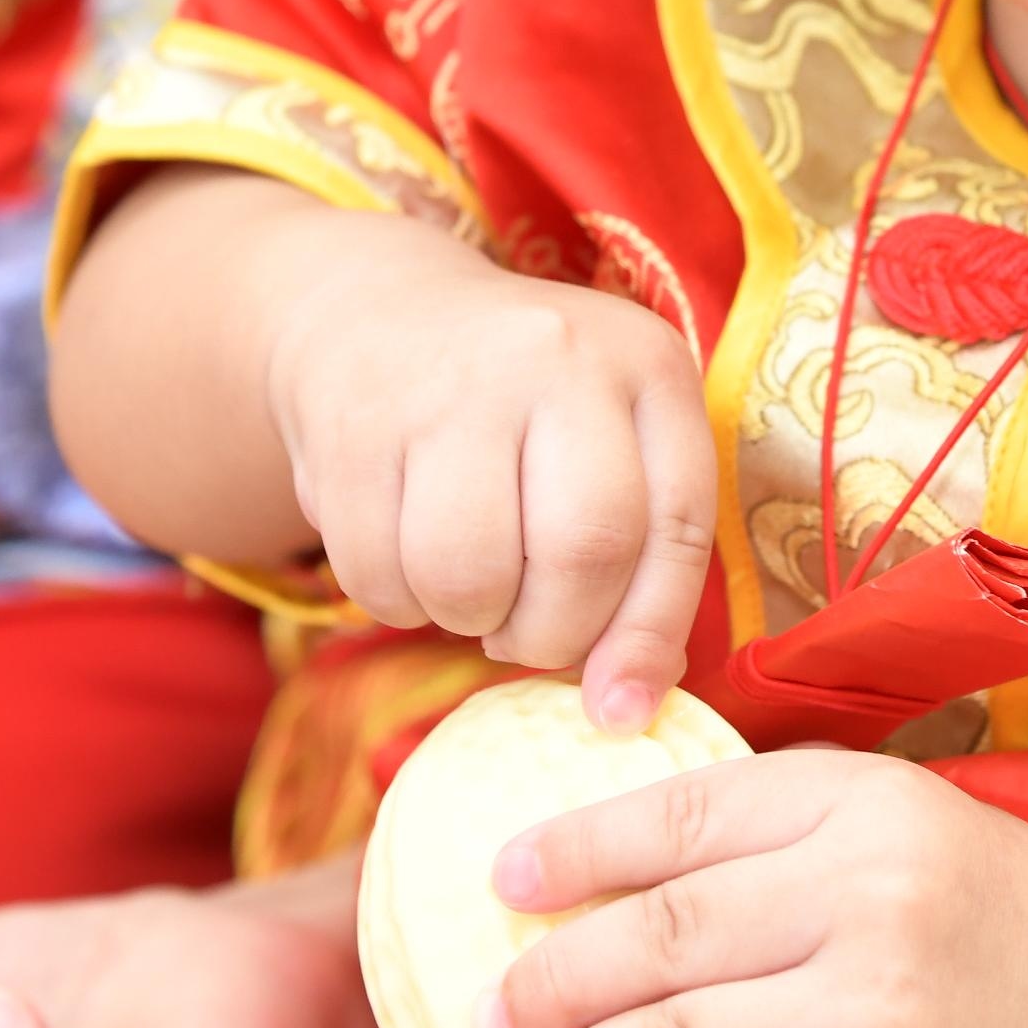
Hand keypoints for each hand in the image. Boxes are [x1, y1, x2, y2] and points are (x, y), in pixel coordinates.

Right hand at [262, 215, 719, 724]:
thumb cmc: (524, 415)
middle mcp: (556, 355)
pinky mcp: (352, 426)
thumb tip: (625, 711)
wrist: (379, 317)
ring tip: (467, 582)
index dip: (649, 636)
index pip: (675, 527)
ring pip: (469, 576)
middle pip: (582, 554)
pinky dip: (393, 601)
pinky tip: (402, 549)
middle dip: (551, 634)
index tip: (618, 710)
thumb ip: (642, 572)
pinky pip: (376, 577)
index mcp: (647, 365)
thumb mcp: (612, 454)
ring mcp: (449, 385)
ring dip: (466, 620)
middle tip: (525, 629)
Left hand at [482, 748, 1027, 1027]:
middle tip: (490, 1008)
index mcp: (865, 802)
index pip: (682, 816)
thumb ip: (784, 827)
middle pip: (661, 929)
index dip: (575, 849)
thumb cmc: (1000, 933)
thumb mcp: (910, 828)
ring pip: (673, 1027)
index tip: (503, 880)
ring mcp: (872, 1009)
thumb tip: (613, 854)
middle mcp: (868, 893)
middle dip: (551, 971)